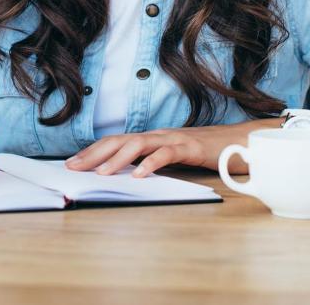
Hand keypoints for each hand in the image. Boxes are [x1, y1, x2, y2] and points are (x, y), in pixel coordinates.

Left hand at [65, 123, 257, 177]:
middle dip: (93, 154)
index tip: (71, 164)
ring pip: (138, 144)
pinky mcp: (189, 147)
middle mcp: (157, 134)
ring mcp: (172, 139)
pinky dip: (150, 164)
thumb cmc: (203, 152)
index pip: (114, 141)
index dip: (92, 151)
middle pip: (118, 140)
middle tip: (73, 168)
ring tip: (100, 173)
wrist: (238, 142)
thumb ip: (150, 162)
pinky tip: (138, 176)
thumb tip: (124, 175)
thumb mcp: (171, 158)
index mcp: (150, 137)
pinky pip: (166, 154)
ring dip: (116, 159)